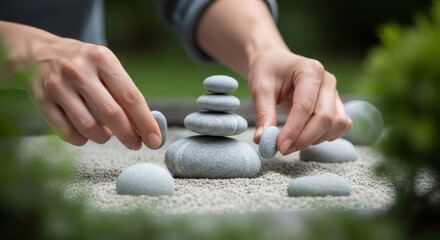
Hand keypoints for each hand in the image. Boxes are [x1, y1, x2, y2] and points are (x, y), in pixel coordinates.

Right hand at [26, 37, 160, 148]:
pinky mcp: (41, 100)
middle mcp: (79, 70)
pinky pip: (66, 132)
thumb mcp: (105, 65)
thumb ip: (124, 91)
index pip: (130, 96)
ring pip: (88, 126)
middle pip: (111, 113)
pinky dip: (81, 139)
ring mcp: (58, 85)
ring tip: (106, 134)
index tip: (155, 140)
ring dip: (103, 137)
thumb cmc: (83, 64)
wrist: (36, 53)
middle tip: (135, 144)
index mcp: (102, 59)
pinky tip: (85, 134)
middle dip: (128, 135)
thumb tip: (146, 126)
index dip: (145, 122)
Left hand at [248, 49, 351, 154]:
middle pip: (326, 118)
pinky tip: (305, 136)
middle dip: (305, 138)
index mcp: (309, 70)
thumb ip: (263, 114)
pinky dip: (325, 136)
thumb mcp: (260, 89)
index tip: (279, 146)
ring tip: (292, 142)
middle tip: (283, 149)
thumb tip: (262, 140)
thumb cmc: (267, 71)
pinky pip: (341, 126)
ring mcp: (335, 93)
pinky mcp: (337, 104)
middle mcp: (328, 81)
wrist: (275, 62)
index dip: (294, 130)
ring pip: (336, 124)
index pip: (305, 106)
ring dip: (315, 139)